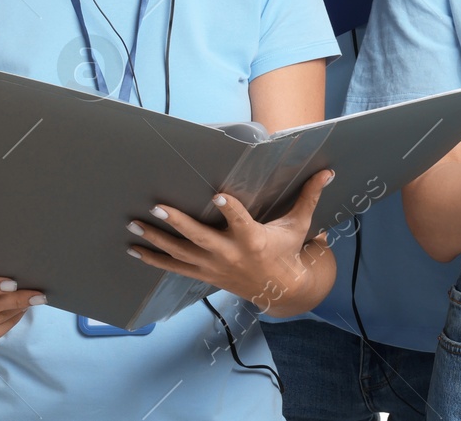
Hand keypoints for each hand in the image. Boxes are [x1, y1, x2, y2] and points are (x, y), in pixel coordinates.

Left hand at [128, 170, 333, 311]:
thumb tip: (327, 171)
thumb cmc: (286, 250)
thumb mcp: (298, 224)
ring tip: (133, 226)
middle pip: (200, 239)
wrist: (279, 290)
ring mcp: (214, 266)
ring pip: (181, 254)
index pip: (242, 222)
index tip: (219, 196)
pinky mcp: (204, 273)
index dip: (231, 210)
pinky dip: (154, 259)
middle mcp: (230, 254)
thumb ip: (308, 196)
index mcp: (254, 239)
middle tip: (157, 208)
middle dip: (178, 224)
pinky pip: (175, 267)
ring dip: (156, 240)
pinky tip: (134, 250)